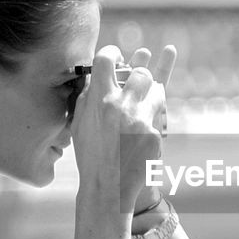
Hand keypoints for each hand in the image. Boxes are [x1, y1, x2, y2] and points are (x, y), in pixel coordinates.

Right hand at [72, 44, 177, 212]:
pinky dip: (153, 120)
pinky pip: (159, 115)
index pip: (106, 60)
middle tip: (138, 78)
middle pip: (140, 72)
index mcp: (99, 100)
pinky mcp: (155, 134)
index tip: (116, 54)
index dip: (112, 52)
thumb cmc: (91, 153)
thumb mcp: (79, 122)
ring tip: (145, 100)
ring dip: (153, 93)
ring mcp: (140, 119)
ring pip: (158, 89)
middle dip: (141, 74)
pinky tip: (142, 133)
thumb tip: (95, 72)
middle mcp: (120, 106)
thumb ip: (87, 95)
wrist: (108, 186)